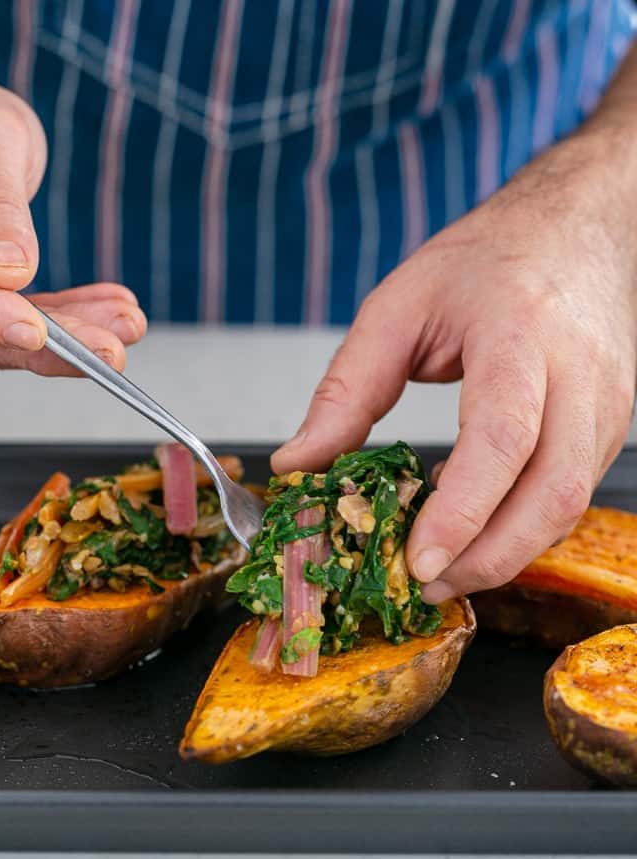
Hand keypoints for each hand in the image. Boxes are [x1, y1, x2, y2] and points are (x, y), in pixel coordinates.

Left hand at [272, 130, 636, 600]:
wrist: (579, 230)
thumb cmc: (487, 260)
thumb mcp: (397, 307)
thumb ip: (346, 391)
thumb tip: (298, 465)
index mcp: (519, 334)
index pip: (502, 438)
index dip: (462, 510)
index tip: (416, 561)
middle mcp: (579, 376)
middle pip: (551, 493)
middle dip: (486, 557)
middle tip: (423, 585)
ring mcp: (608, 406)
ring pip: (568, 507)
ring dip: (504, 553)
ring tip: (441, 567)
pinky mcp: (612, 427)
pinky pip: (571, 496)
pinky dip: (521, 527)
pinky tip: (474, 528)